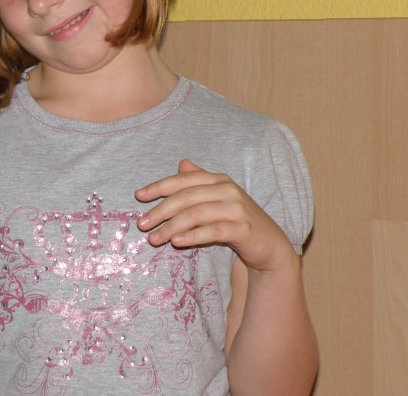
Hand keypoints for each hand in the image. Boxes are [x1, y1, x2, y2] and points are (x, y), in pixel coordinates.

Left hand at [135, 160, 295, 273]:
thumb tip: (181, 163)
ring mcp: (237, 209)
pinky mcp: (243, 229)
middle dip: (160, 210)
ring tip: (154, 239)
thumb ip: (199, 182)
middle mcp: (228, 190)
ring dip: (171, 227)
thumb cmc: (237, 220)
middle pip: (186, 197)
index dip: (159, 186)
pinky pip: (213, 231)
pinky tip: (177, 242)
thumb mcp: (217, 199)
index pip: (184, 180)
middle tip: (142, 224)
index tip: (139, 196)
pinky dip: (193, 236)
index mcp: (219, 180)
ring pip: (196, 214)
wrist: (269, 245)